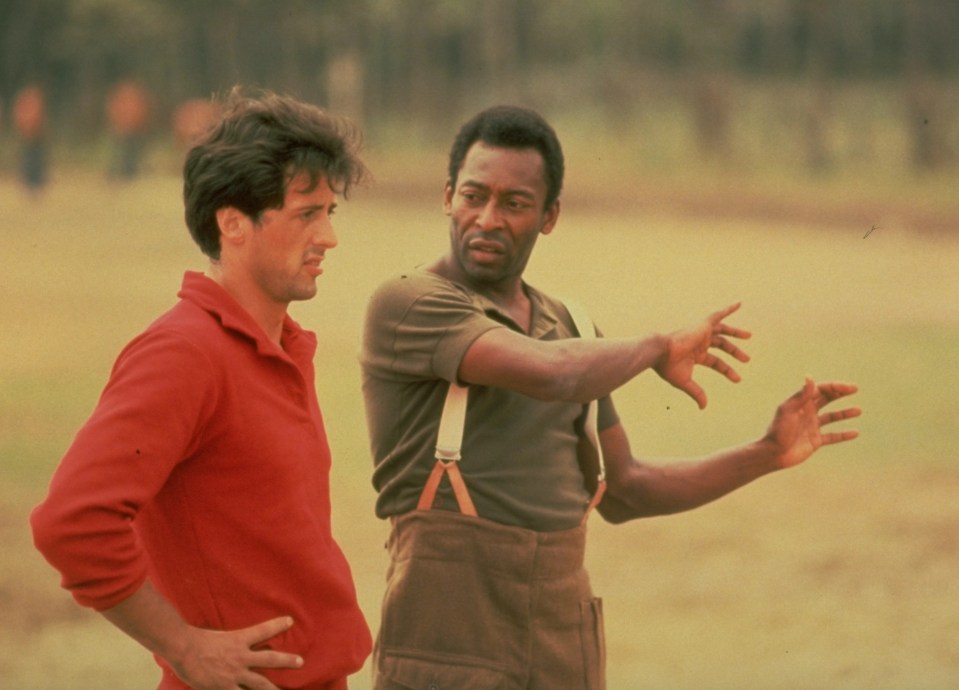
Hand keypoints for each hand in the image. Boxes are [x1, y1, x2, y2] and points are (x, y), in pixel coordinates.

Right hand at [169, 616, 302, 689]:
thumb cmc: (194, 639)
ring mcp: (234, 674)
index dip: (277, 625)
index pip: (263, 630)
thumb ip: (226, 641)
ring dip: (273, 689)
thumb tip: (231, 642)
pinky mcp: (224, 687)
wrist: (183, 648)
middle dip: (286, 660)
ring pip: (260, 683)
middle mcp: (241, 657)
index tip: (290, 621)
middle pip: (269, 658)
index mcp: (238, 640)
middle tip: (300, 662)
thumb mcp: (216, 635)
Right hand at [655, 303, 750, 408]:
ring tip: (749, 336)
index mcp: (695, 355)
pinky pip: (717, 314)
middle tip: (746, 359)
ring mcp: (701, 333)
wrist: (659, 352)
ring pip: (722, 331)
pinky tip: (739, 303)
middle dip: (734, 352)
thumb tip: (704, 407)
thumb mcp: (685, 382)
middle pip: (721, 345)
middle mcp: (699, 342)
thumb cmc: (667, 367)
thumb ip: (696, 392)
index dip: (727, 370)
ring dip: (735, 333)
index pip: (715, 362)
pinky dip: (728, 309)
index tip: (738, 379)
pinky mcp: (703, 325)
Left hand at [764, 378, 860, 468]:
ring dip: (844, 413)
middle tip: (855, 389)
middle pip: (827, 399)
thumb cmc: (778, 430)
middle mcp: (808, 413)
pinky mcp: (815, 441)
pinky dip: (843, 434)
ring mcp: (812, 426)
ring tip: (858, 410)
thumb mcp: (789, 411)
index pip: (820, 390)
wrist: (774, 454)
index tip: (849, 388)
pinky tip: (855, 433)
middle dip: (840, 393)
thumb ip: (801, 395)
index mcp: (801, 403)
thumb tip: (810, 377)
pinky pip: (833, 436)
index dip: (834, 386)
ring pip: (832, 417)